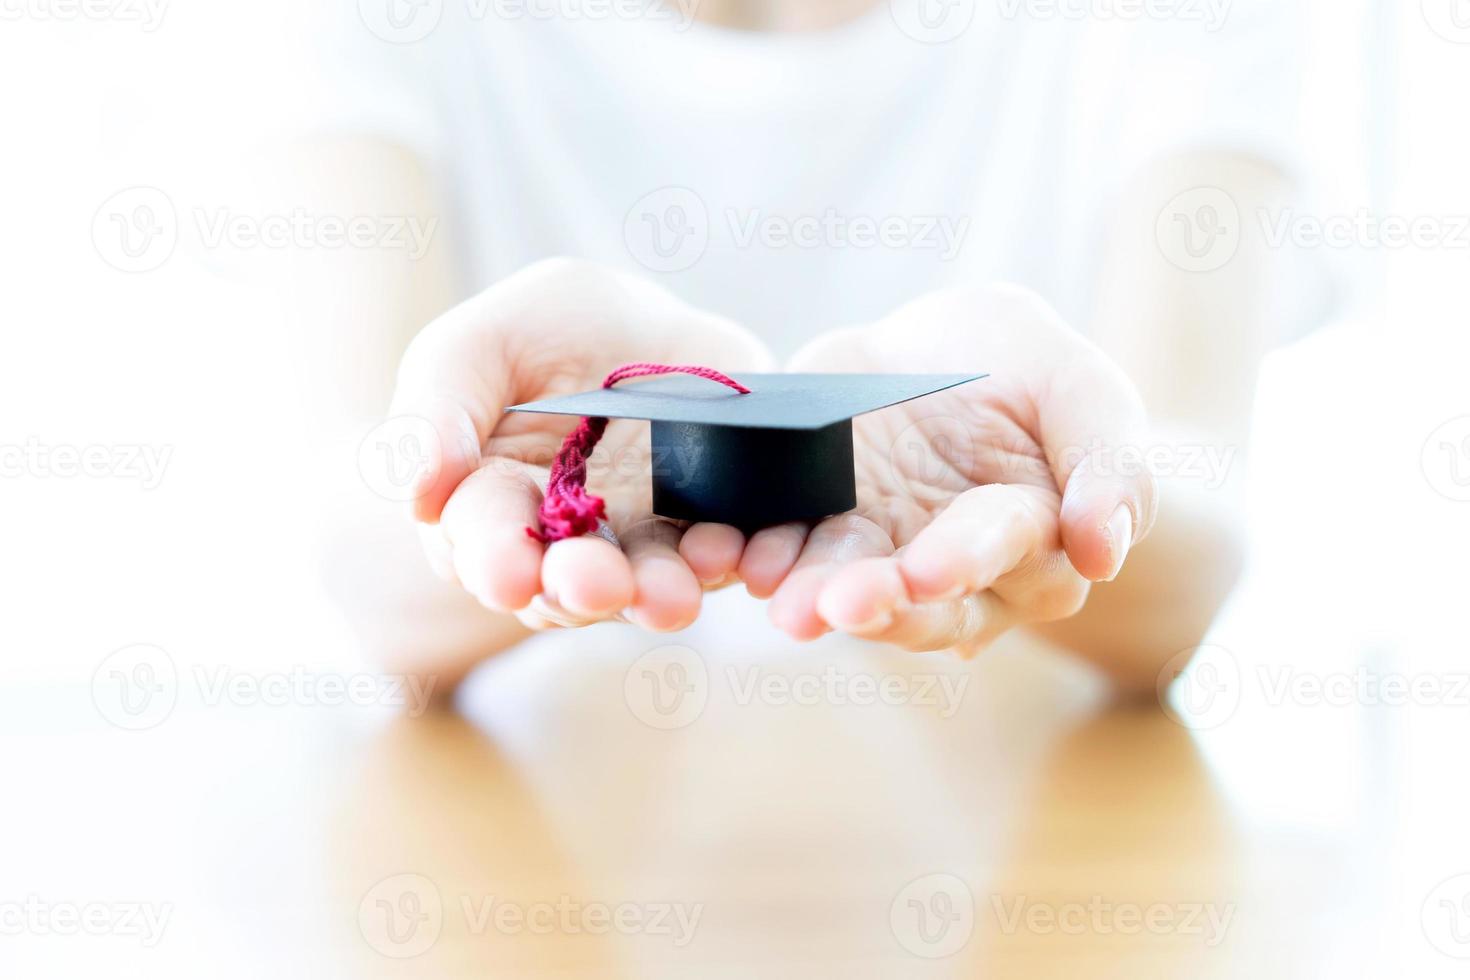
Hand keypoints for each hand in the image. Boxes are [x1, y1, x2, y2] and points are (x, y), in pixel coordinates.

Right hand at [390, 258, 772, 630]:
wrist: (654, 322)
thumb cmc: (546, 332)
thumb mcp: (478, 344)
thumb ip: (436, 408)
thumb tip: (416, 493)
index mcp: (493, 502)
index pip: (486, 537)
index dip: (495, 557)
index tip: (507, 575)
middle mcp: (567, 543)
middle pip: (565, 582)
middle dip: (577, 588)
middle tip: (593, 585)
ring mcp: (643, 545)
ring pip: (644, 585)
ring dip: (653, 594)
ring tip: (668, 597)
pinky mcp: (712, 534)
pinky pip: (720, 558)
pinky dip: (723, 562)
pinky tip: (724, 553)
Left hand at [743, 284, 1158, 654]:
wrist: (935, 346)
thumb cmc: (1027, 369)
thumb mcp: (1081, 387)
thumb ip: (1111, 464)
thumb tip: (1105, 552)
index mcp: (1032, 538)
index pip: (1000, 549)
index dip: (965, 560)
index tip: (928, 571)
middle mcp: (952, 569)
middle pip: (919, 599)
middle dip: (878, 601)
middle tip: (836, 605)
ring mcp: (876, 555)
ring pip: (845, 590)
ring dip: (810, 596)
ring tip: (778, 597)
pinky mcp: (813, 533)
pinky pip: (783, 554)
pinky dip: (758, 559)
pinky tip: (733, 559)